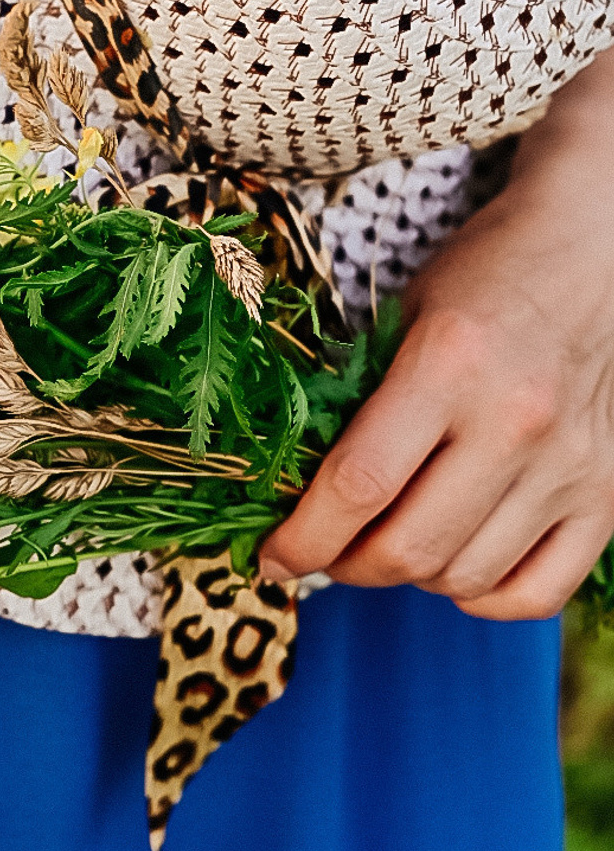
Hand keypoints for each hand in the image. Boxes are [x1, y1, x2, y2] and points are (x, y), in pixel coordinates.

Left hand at [259, 47, 613, 620]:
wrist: (596, 254)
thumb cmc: (483, 276)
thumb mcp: (399, 317)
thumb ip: (356, 399)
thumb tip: (296, 486)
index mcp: (448, 364)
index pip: (359, 483)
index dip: (303, 537)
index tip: (270, 557)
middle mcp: (515, 421)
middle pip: (410, 546)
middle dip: (343, 567)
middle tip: (319, 554)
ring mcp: (570, 465)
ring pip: (466, 576)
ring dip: (407, 579)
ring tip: (382, 545)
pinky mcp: (610, 493)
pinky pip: (539, 589)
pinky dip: (482, 596)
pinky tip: (451, 567)